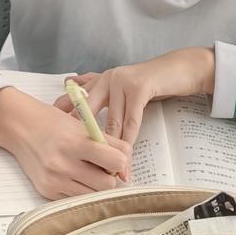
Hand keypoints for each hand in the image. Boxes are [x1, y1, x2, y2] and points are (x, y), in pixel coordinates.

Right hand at [0, 86, 130, 200]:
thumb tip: (127, 168)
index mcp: (75, 142)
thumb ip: (110, 143)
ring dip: (94, 185)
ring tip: (85, 171)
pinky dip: (79, 189)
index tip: (115, 159)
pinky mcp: (47, 192)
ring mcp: (54, 181)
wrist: (19, 127)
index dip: (120, 162)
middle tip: (99, 166)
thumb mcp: (83, 125)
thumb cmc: (53, 123)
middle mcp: (63, 164)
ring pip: (93, 195)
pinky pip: (76, 199)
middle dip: (108, 176)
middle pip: (107, 184)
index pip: (116, 162)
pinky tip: (70, 175)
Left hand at [53, 48, 214, 145]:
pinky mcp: (139, 87)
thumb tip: (73, 93)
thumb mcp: (122, 86)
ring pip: (111, 120)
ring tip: (106, 166)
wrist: (181, 69)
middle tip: (74, 158)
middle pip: (86, 111)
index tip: (54, 138)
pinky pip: (131, 119)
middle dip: (81, 135)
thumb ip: (100, 92)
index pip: (74, 99)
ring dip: (110, 145)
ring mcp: (122, 81)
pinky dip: (129, 137)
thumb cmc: (151, 82)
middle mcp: (107, 78)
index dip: (63, 117)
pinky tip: (126, 152)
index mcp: (101, 80)